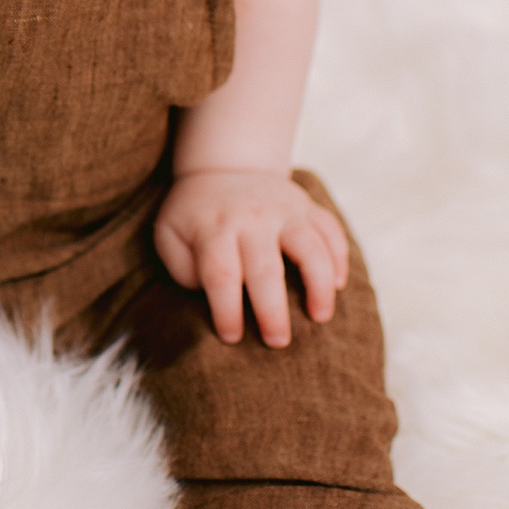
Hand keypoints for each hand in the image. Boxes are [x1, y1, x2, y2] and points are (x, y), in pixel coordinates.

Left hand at [154, 167, 348, 348]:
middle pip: (266, 269)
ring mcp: (284, 209)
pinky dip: (339, 259)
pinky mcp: (307, 206)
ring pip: (310, 247)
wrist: (225, 165)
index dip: (227, 311)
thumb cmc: (195, 214)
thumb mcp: (170, 233)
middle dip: (273, 311)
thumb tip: (207, 293)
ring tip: (320, 317)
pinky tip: (338, 285)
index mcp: (214, 228)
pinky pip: (331, 230)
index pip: (221, 275)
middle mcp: (252, 217)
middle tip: (278, 342)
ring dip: (318, 286)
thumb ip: (181, 266)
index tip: (232, 337)